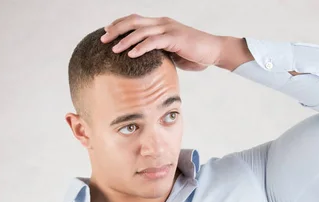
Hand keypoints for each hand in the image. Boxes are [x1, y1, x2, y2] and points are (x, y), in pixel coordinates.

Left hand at [100, 14, 223, 71]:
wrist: (215, 51)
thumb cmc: (196, 55)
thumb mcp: (174, 53)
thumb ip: (160, 53)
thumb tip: (148, 63)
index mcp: (162, 24)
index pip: (136, 20)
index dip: (120, 25)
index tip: (107, 33)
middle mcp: (163, 23)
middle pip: (134, 21)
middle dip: (116, 29)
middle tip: (103, 38)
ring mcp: (169, 29)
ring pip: (141, 30)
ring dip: (125, 39)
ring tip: (114, 49)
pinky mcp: (175, 38)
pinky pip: (153, 41)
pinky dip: (140, 47)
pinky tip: (131, 54)